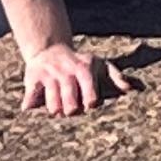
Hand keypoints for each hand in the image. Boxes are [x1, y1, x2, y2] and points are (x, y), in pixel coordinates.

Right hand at [17, 42, 131, 116]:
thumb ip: (116, 75)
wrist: (50, 49)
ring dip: (55, 110)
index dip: (90, 101)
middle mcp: (66, 72)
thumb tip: (130, 89)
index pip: (89, 94)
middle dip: (71, 110)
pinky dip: (30, 104)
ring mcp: (49, 75)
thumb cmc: (79, 63)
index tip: (89, 104)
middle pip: (70, 102)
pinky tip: (31, 109)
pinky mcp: (32, 78)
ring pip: (52, 103)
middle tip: (71, 110)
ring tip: (58, 110)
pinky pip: (31, 96)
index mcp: (84, 69)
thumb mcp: (100, 64)